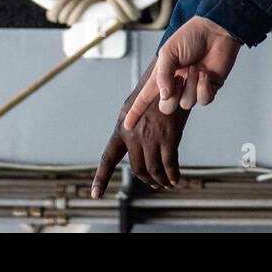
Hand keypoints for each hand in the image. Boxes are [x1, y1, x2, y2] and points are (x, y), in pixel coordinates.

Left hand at [91, 65, 189, 197]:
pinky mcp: (168, 136)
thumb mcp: (136, 107)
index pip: (108, 157)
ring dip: (160, 180)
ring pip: (153, 169)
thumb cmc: (156, 93)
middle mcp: (133, 133)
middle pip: (137, 168)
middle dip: (146, 179)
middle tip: (155, 183)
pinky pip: (169, 165)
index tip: (95, 194)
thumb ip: (132, 127)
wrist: (173, 76)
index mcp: (122, 127)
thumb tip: (133, 147)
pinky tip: (176, 178)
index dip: (101, 177)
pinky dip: (173, 175)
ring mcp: (150, 135)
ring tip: (166, 183)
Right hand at [122, 16, 240, 130]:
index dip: (136, 112)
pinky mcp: (209, 89)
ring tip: (196, 68)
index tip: (127, 126)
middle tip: (178, 77)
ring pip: (187, 104)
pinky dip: (203, 87)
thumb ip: (162, 75)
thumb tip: (164, 96)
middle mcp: (176, 85)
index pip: (145, 97)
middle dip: (171, 96)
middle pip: (166, 107)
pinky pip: (203, 100)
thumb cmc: (190, 37)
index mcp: (162, 75)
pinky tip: (206, 73)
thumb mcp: (168, 52)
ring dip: (191, 85)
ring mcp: (192, 88)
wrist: (215, 31)